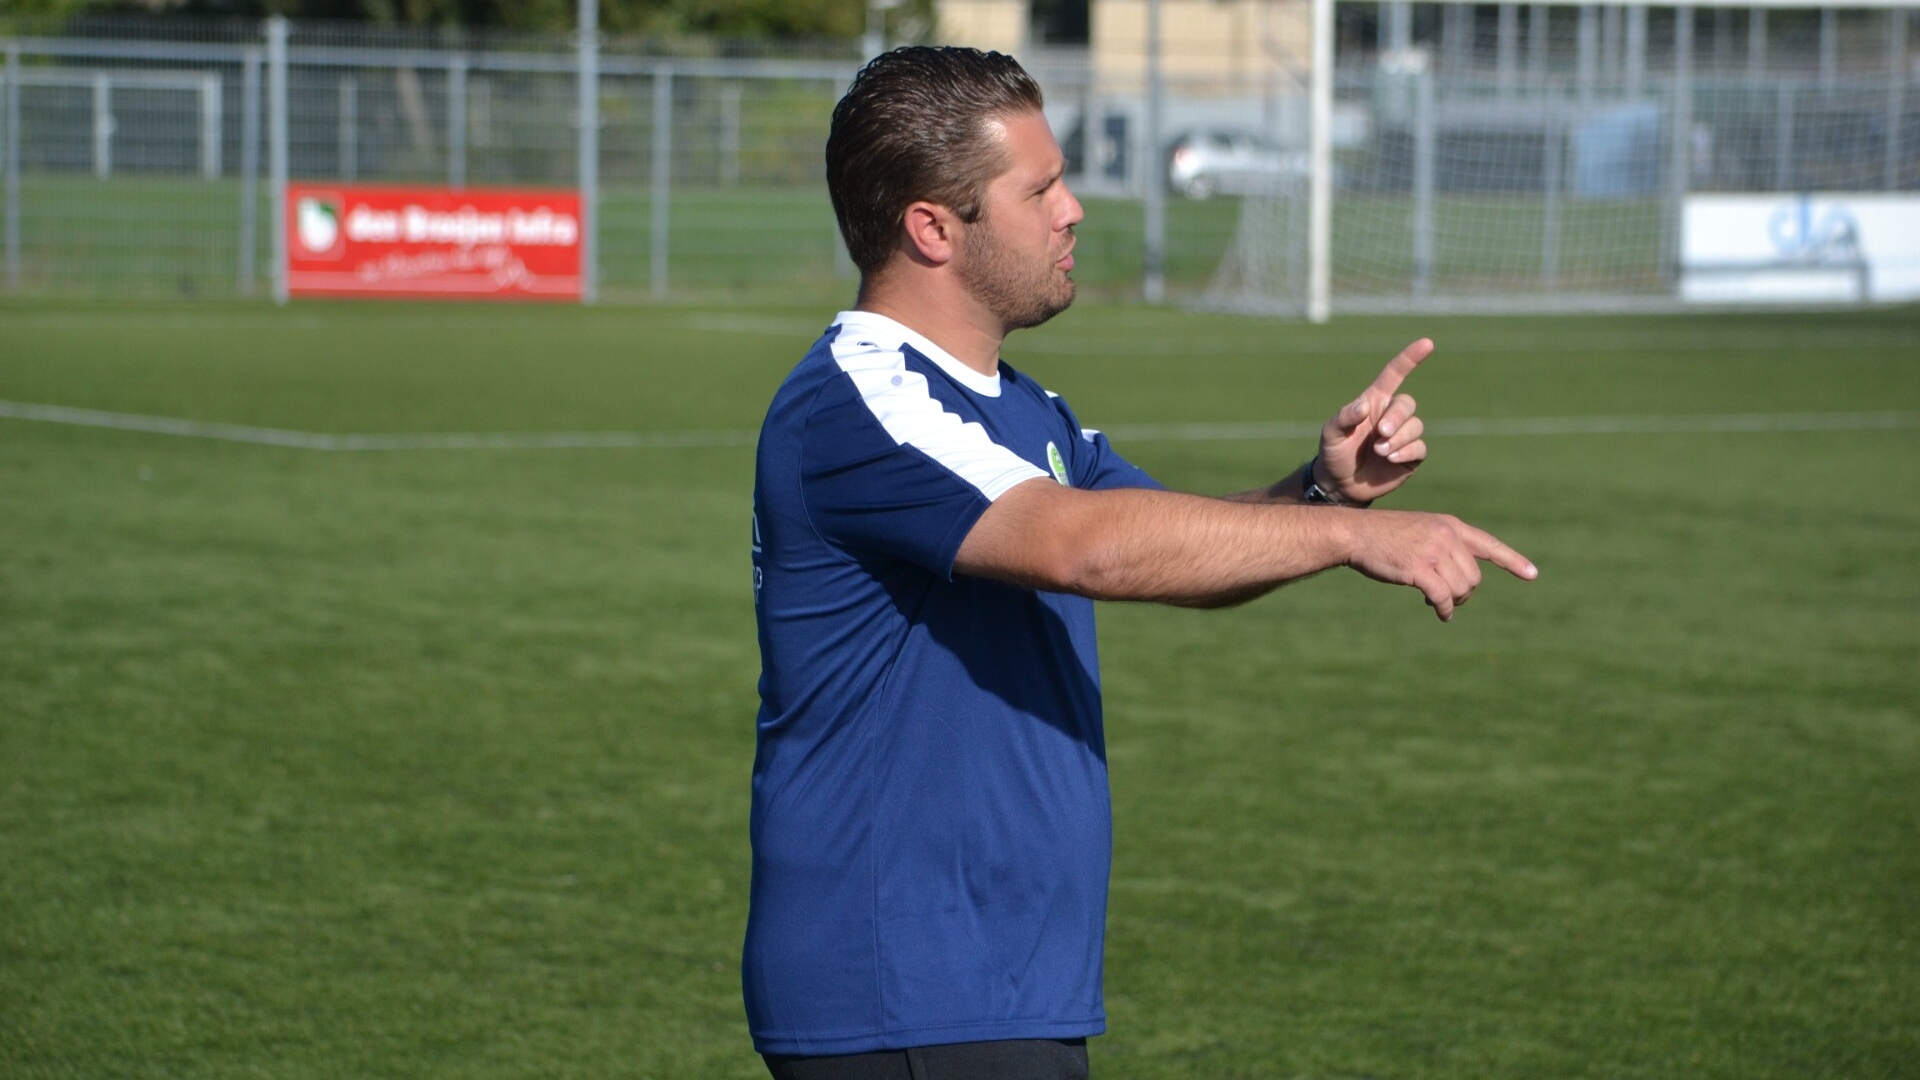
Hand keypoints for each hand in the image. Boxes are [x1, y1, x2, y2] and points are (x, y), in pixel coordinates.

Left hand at [1317, 339, 1432, 504]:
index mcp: (1374, 402)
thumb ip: (1344, 417)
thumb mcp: (1330, 434)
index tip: (1427, 343)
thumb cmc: (1334, 452)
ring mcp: (1403, 436)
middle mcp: (1391, 416)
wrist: (1340, 484)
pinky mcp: (1411, 456)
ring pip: (1416, 426)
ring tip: (1380, 451)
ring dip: (1399, 438)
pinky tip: (1390, 458)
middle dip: (1397, 417)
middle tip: (1381, 433)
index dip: (1410, 358)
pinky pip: (1420, 448)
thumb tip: (1365, 406)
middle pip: (1407, 404)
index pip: (1395, 374)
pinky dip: (1406, 451)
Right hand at [1345, 509, 1537, 620]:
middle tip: (1450, 599)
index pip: (1488, 545)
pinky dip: (1445, 609)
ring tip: (1441, 604)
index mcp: (1450, 525)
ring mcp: (1433, 551)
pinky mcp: (1419, 569)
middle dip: (1465, 593)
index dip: (1512, 560)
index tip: (1532, 574)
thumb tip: (1461, 580)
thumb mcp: (1420, 531)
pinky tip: (1441, 613)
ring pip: (1462, 588)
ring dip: (1454, 602)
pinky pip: (1443, 597)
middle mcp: (1446, 536)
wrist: (1356, 533)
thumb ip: (1443, 547)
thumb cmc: (1384, 536)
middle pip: (1474, 576)